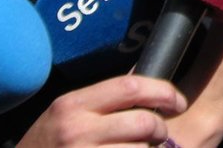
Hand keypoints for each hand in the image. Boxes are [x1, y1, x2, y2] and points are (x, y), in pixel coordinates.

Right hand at [16, 75, 186, 146]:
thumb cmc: (45, 147)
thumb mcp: (64, 115)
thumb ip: (100, 100)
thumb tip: (144, 81)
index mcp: (73, 105)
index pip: (130, 86)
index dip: (163, 92)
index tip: (177, 101)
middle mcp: (76, 130)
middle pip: (142, 122)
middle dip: (160, 129)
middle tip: (162, 133)